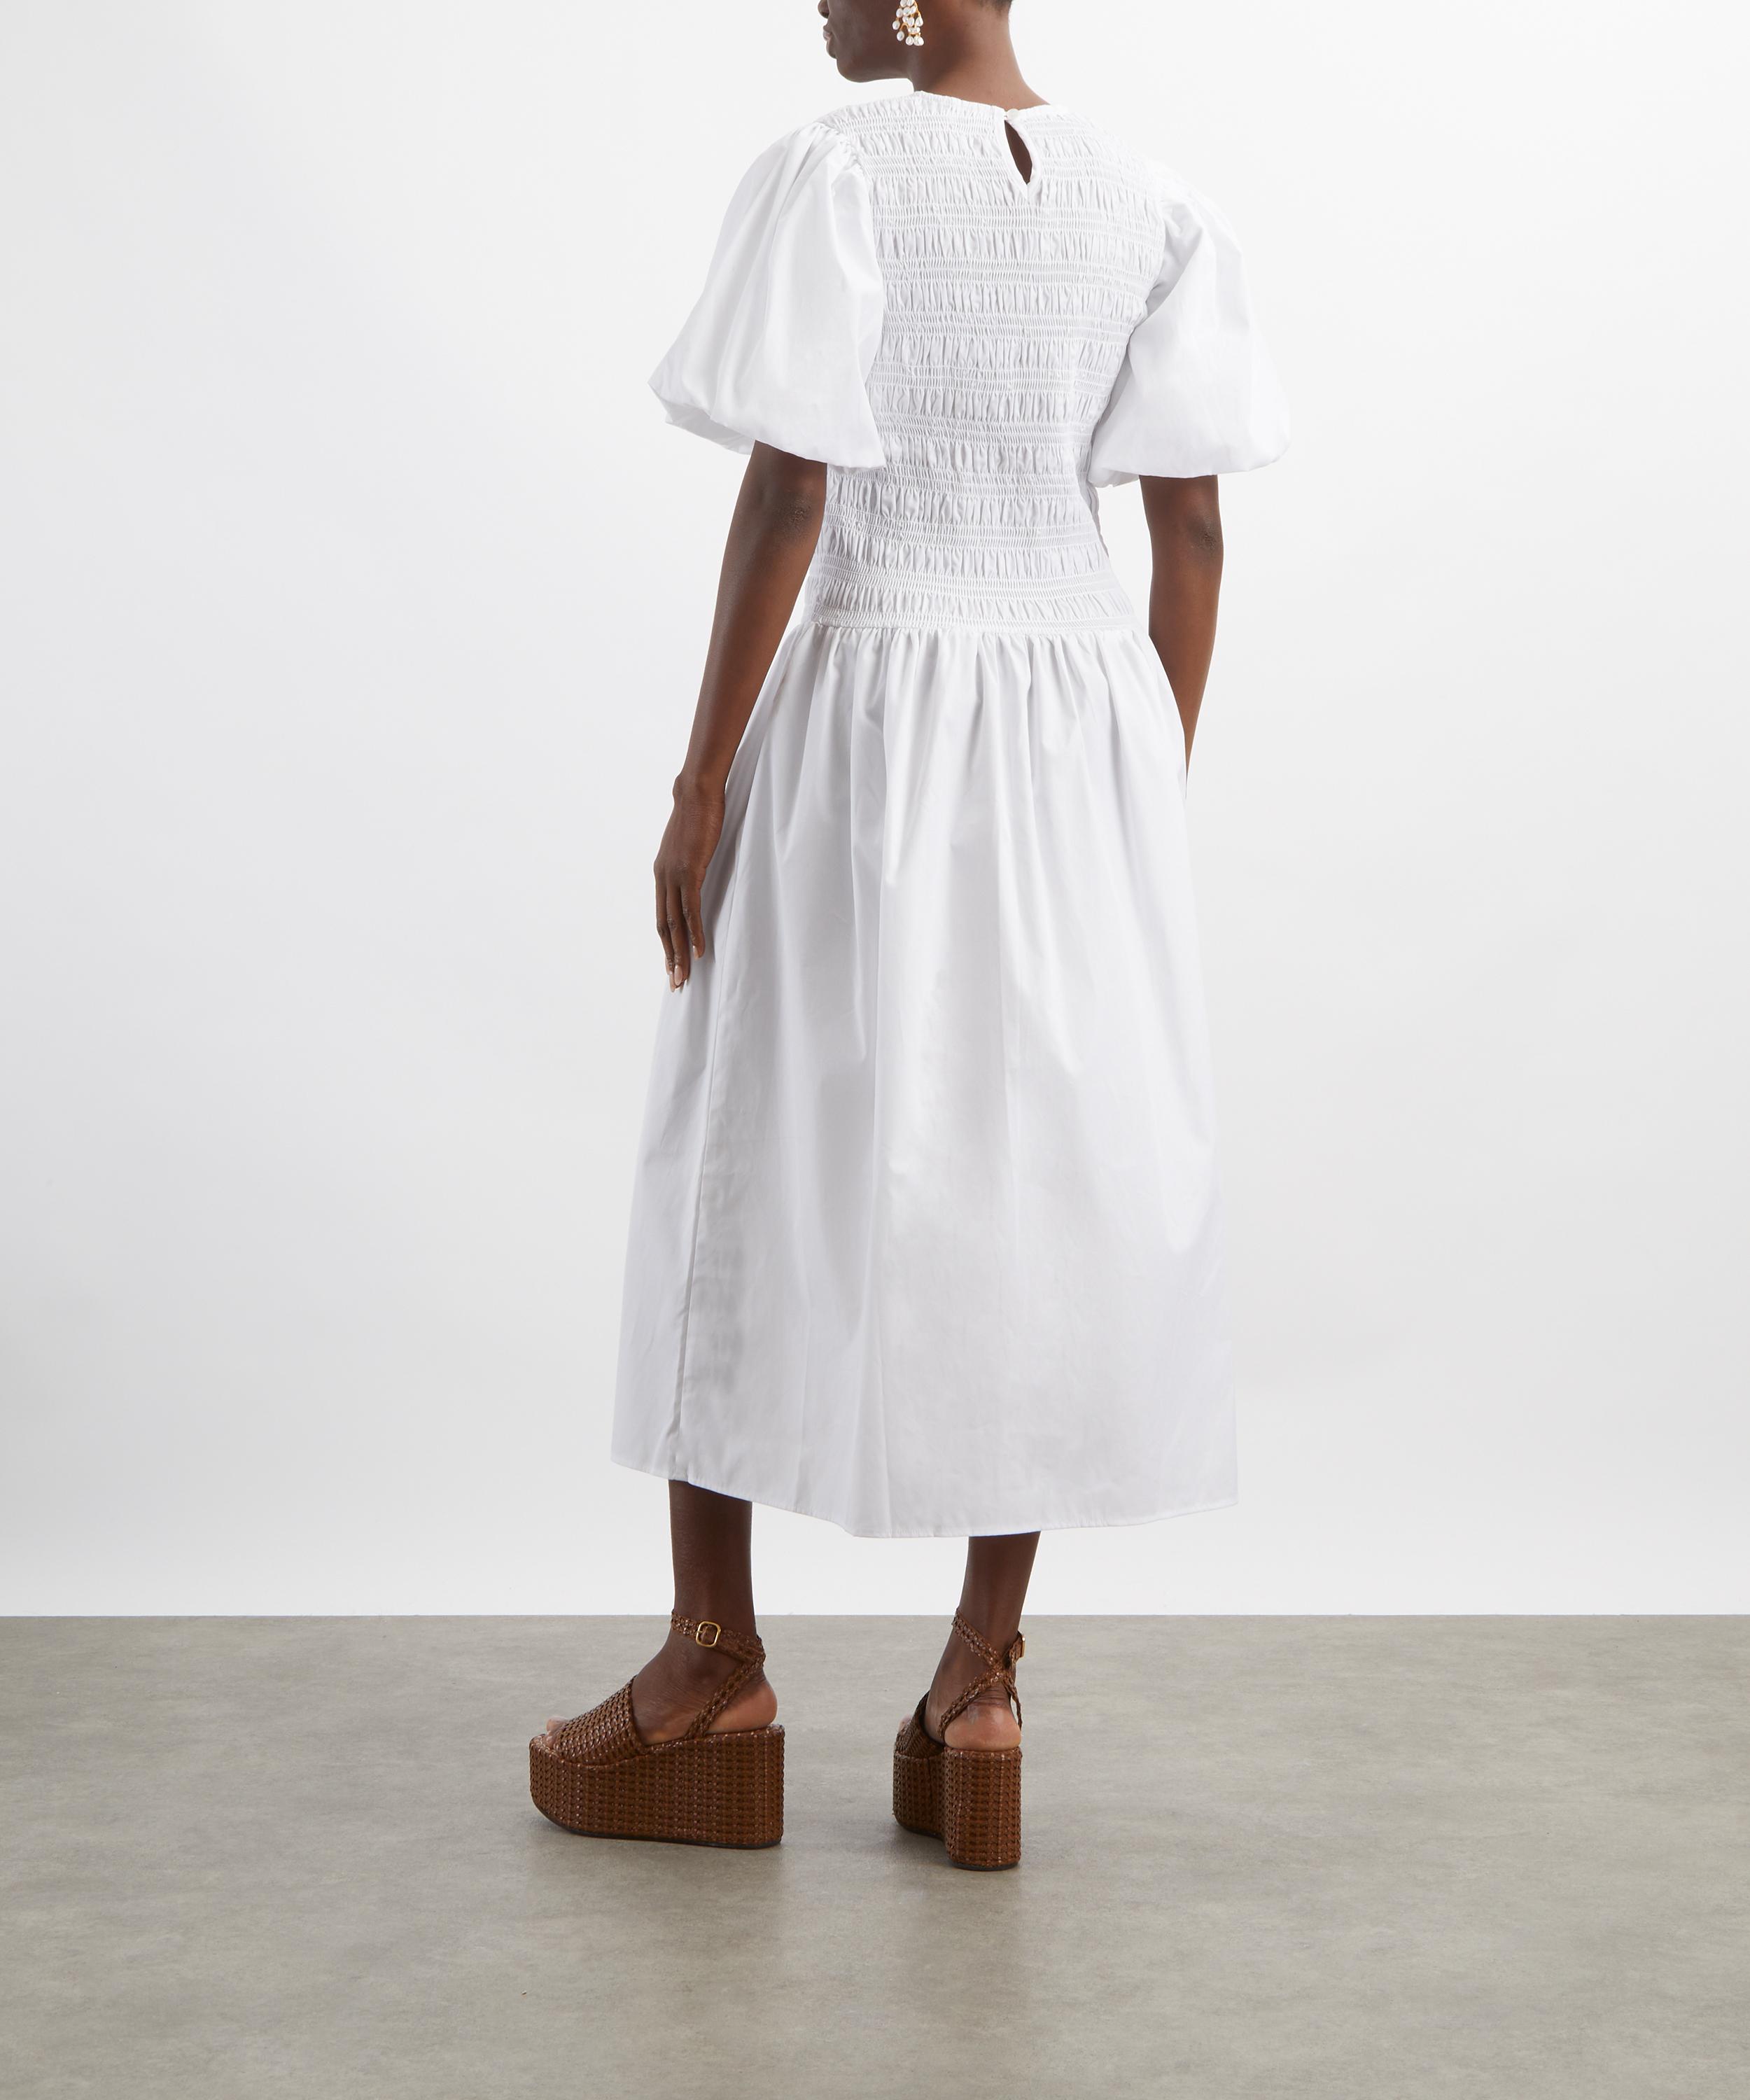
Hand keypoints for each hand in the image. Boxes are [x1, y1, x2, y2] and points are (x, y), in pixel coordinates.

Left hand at [653, 775, 723, 988]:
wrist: (696, 792)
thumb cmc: (698, 814)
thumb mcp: (689, 844)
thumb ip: (688, 862)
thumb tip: (694, 870)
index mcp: (661, 874)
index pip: (662, 917)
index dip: (666, 943)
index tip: (672, 964)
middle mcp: (662, 878)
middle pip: (664, 927)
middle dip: (669, 958)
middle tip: (676, 983)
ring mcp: (674, 876)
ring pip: (675, 924)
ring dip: (679, 954)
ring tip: (684, 976)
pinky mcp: (689, 872)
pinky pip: (691, 910)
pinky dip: (694, 933)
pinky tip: (699, 951)